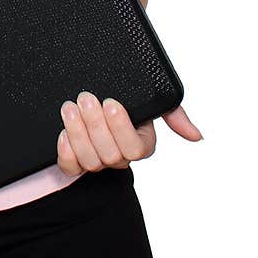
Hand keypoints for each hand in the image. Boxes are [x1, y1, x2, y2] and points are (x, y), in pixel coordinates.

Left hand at [56, 91, 202, 174]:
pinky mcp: (74, 161)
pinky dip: (65, 151)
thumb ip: (173, 113)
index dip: (121, 128)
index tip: (111, 102)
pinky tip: (62, 131)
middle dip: (96, 125)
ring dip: (78, 133)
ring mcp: (96, 160)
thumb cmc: (125, 96)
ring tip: (70, 107)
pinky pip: (71, 167)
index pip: (136, 149)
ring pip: (91, 162)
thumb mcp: (150, 99)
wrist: (91, 90)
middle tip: (86, 98)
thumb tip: (196, 136)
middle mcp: (120, 156)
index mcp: (141, 143)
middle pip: (112, 156)